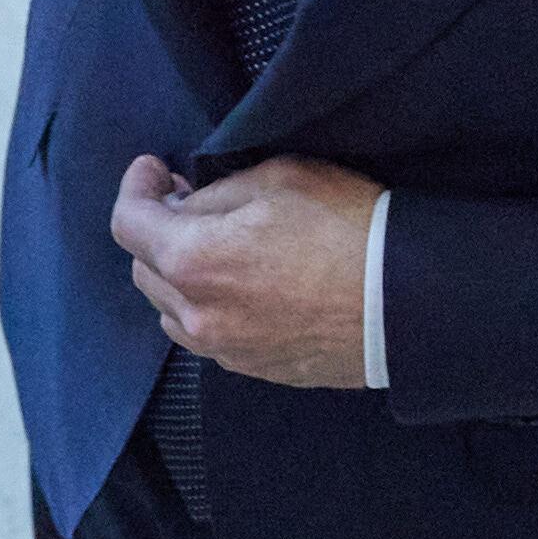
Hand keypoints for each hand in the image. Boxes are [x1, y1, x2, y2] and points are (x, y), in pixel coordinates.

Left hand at [109, 154, 380, 390]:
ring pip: (170, 308)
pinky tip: (239, 285)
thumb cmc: (347, 229)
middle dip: (156, 231)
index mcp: (192, 261)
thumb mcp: (277, 178)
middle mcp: (196, 314)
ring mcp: (224, 349)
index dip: (135, 187)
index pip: (127, 223)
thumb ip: (215, 193)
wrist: (410, 304)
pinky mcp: (254, 369)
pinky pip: (207, 334)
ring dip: (177, 275)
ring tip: (211, 247)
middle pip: (143, 267)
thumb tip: (187, 206)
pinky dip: (207, 306)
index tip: (153, 170)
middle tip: (185, 202)